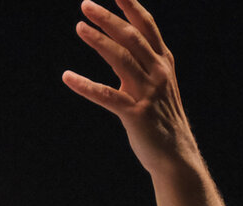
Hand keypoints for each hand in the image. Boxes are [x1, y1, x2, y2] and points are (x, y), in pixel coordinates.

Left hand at [62, 0, 198, 175]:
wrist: (175, 154)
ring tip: (79, 27)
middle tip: (86, 4)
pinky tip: (67, 77)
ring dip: (98, 41)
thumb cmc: (161, 120)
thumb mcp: (156, 87)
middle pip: (131, 37)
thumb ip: (143, 67)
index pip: (147, 27)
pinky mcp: (135, 114)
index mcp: (163, 63)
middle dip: (108, 18)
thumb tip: (124, 52)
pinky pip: (106, 96)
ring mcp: (148, 92)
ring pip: (120, 59)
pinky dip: (85, 85)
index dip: (131, 7)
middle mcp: (158, 72)